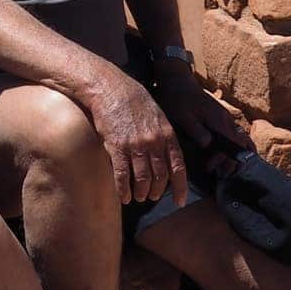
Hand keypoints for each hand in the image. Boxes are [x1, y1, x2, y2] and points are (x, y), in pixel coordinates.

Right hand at [79, 67, 186, 206]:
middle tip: (153, 196)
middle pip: (160, 177)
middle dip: (157, 192)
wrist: (109, 87)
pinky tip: (124, 196)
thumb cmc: (134, 100)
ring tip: (139, 197)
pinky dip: (123, 190)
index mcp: (167, 135)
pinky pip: (122, 175)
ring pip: (142, 180)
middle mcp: (154, 143)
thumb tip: (168, 158)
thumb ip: (165, 137)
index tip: (180, 202)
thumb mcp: (158, 116)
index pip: (178, 168)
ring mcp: (135, 146)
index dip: (180, 188)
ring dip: (141, 193)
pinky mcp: (116, 147)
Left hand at [153, 68, 249, 170]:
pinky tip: (219, 153)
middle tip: (215, 170)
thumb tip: (209, 144)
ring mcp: (225, 117)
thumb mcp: (183, 117)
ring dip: (231, 154)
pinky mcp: (220, 116)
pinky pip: (232, 134)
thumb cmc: (178, 98)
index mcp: (220, 121)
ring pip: (238, 139)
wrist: (177, 79)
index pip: (237, 145)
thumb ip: (197, 131)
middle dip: (230, 161)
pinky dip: (230, 146)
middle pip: (241, 145)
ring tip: (218, 166)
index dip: (228, 160)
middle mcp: (226, 119)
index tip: (213, 167)